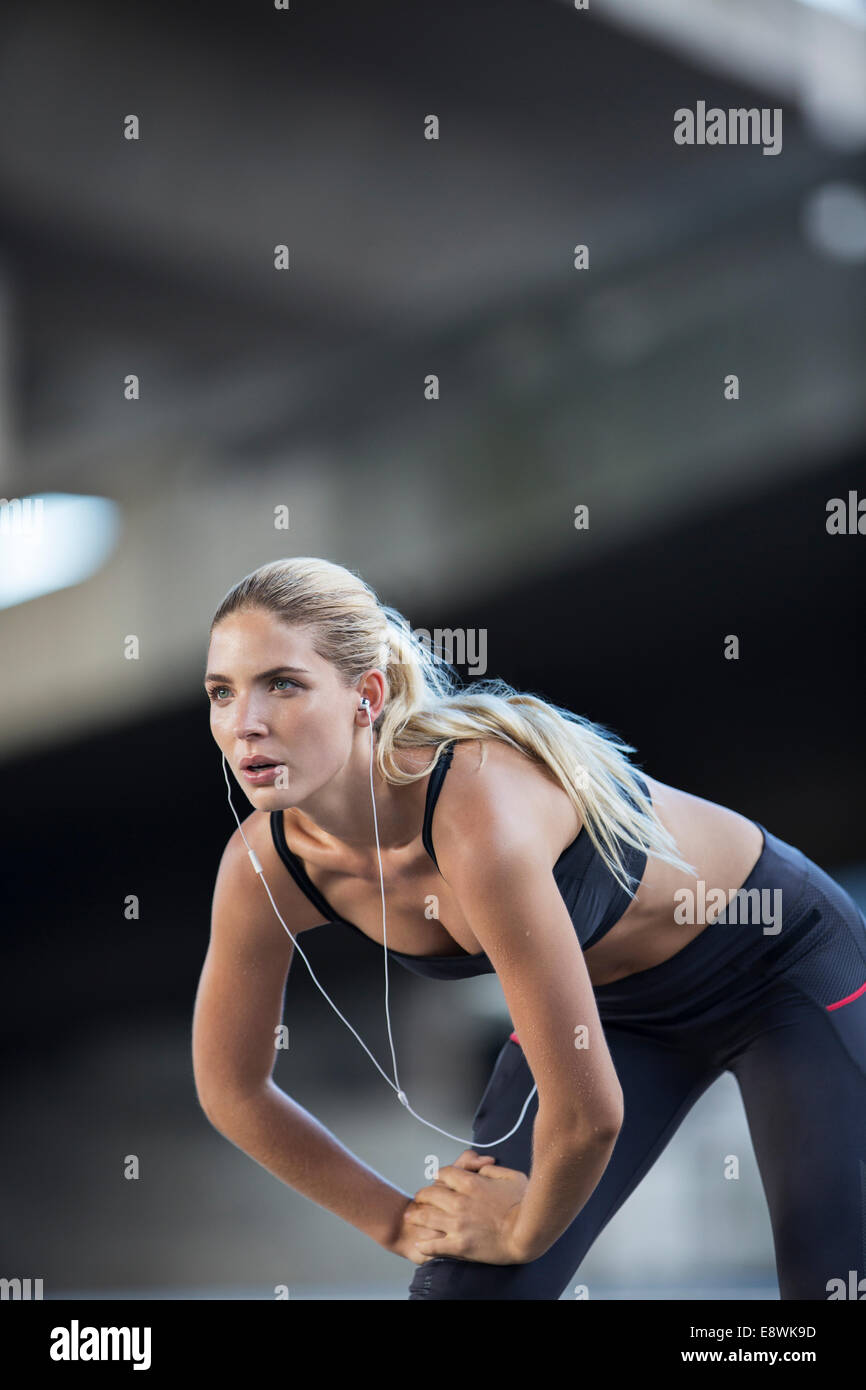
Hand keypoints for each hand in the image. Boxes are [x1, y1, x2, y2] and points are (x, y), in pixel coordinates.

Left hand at [406, 1150, 529, 1264]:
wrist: (527, 1234)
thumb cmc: (524, 1205)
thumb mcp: (512, 1176)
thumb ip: (492, 1169)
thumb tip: (481, 1168)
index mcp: (471, 1183)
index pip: (444, 1173)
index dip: (439, 1176)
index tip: (438, 1180)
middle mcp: (460, 1202)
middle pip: (430, 1193)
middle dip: (423, 1195)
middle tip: (419, 1199)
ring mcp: (457, 1224)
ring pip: (426, 1217)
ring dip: (417, 1216)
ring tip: (412, 1217)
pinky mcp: (459, 1245)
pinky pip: (434, 1245)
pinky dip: (425, 1245)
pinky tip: (421, 1244)